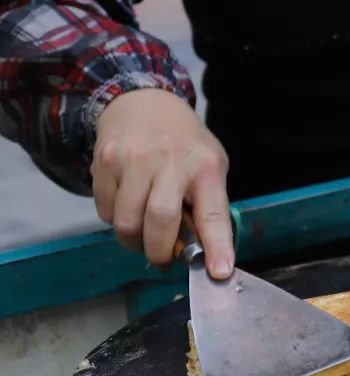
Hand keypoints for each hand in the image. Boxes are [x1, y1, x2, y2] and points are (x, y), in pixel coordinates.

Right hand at [91, 88, 233, 277]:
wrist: (144, 103)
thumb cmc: (185, 144)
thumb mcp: (210, 165)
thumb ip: (208, 204)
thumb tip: (204, 252)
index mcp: (205, 167)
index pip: (213, 214)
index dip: (217, 247)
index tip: (219, 273)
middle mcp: (169, 162)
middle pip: (159, 220)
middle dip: (159, 251)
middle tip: (163, 258)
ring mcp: (132, 160)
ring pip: (125, 221)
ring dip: (134, 240)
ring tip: (144, 234)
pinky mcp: (104, 163)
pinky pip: (105, 211)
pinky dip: (116, 220)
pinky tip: (128, 206)